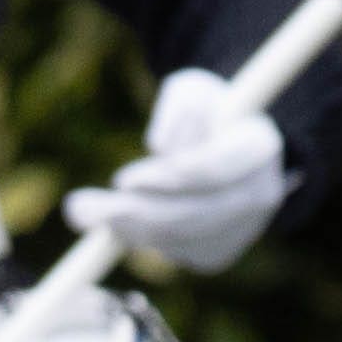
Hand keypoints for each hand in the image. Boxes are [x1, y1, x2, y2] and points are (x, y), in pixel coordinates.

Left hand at [66, 65, 286, 271]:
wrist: (228, 143)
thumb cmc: (204, 109)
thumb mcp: (188, 90)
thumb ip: (175, 111)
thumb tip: (157, 148)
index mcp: (259, 146)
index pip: (215, 170)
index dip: (167, 180)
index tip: (121, 180)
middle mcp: (261, 193)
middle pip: (195, 214)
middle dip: (134, 212)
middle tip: (80, 207)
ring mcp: (245, 227)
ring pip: (181, 238)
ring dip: (127, 228)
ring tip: (81, 211)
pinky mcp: (220, 250)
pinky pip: (176, 251)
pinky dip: (139, 238)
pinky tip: (112, 220)